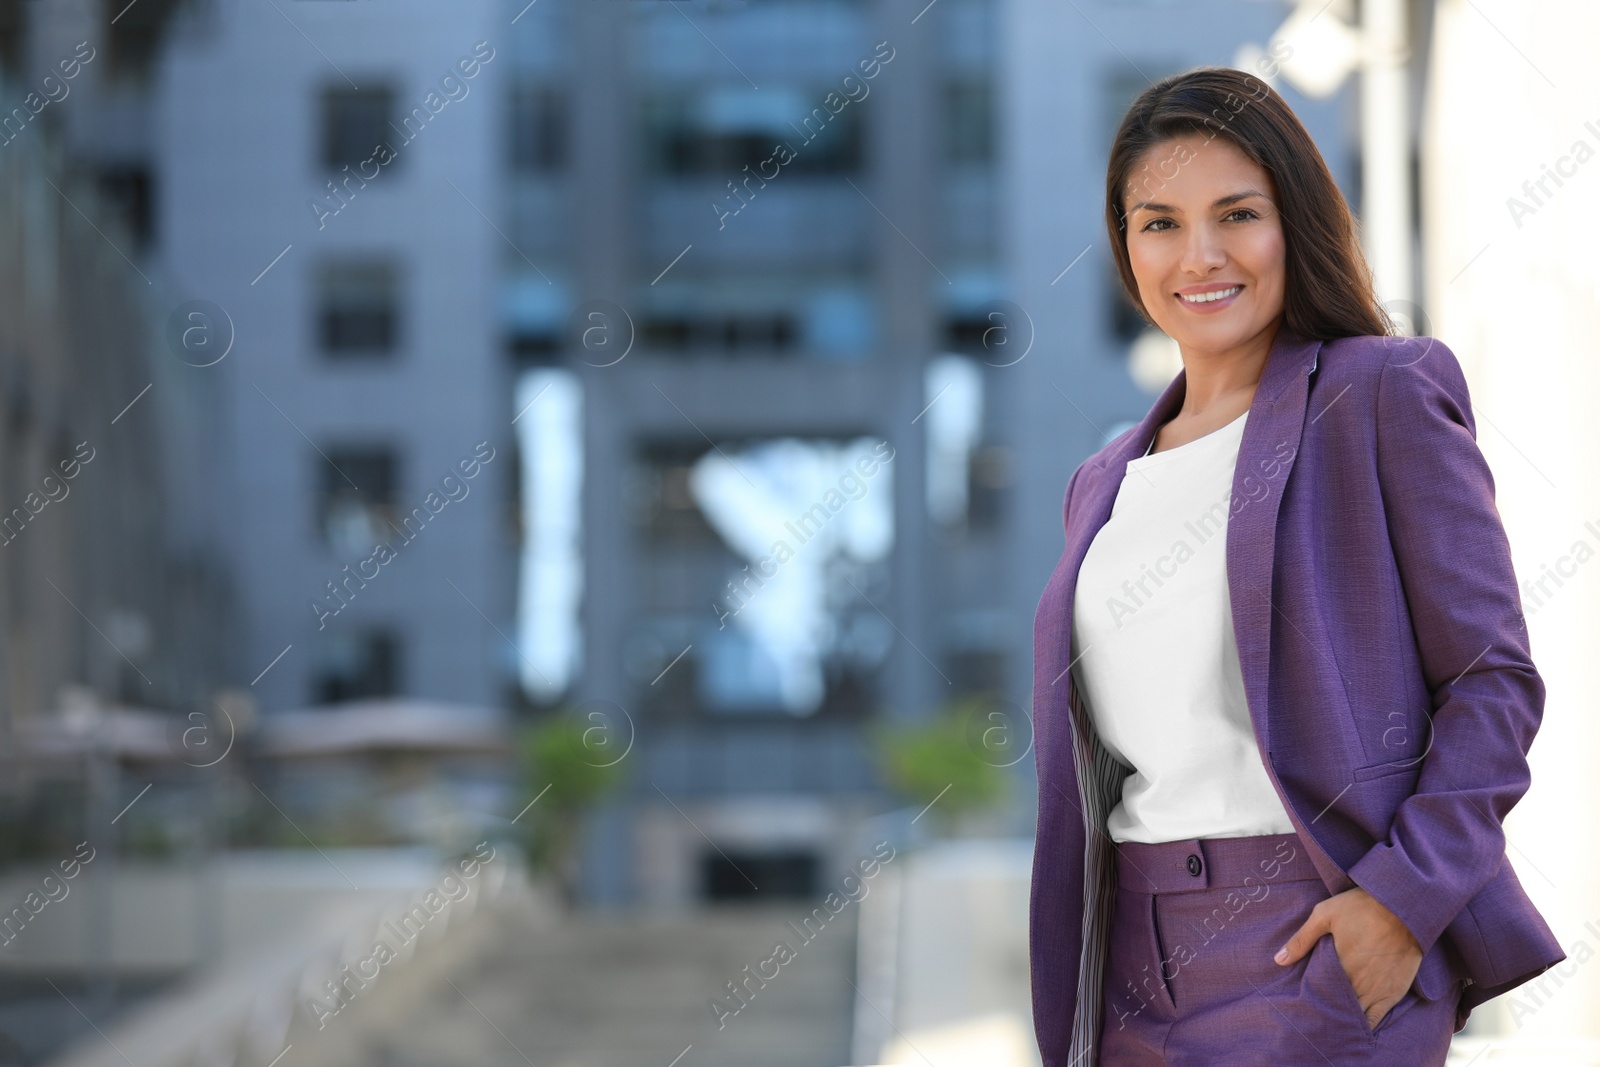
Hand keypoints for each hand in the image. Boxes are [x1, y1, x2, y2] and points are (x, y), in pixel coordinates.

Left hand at [1274, 887, 1421, 1027]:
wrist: (1404, 906)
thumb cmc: (1361, 908)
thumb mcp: (1324, 915)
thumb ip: (1301, 940)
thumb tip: (1278, 960)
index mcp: (1337, 968)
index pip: (1318, 996)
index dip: (1310, 1003)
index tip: (1301, 1006)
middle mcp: (1356, 985)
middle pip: (1336, 1011)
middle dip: (1325, 1016)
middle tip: (1313, 1018)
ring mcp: (1377, 992)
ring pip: (1356, 1019)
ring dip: (1344, 1022)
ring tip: (1331, 1025)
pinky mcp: (1394, 993)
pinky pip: (1377, 1019)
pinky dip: (1366, 1026)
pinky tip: (1356, 1029)